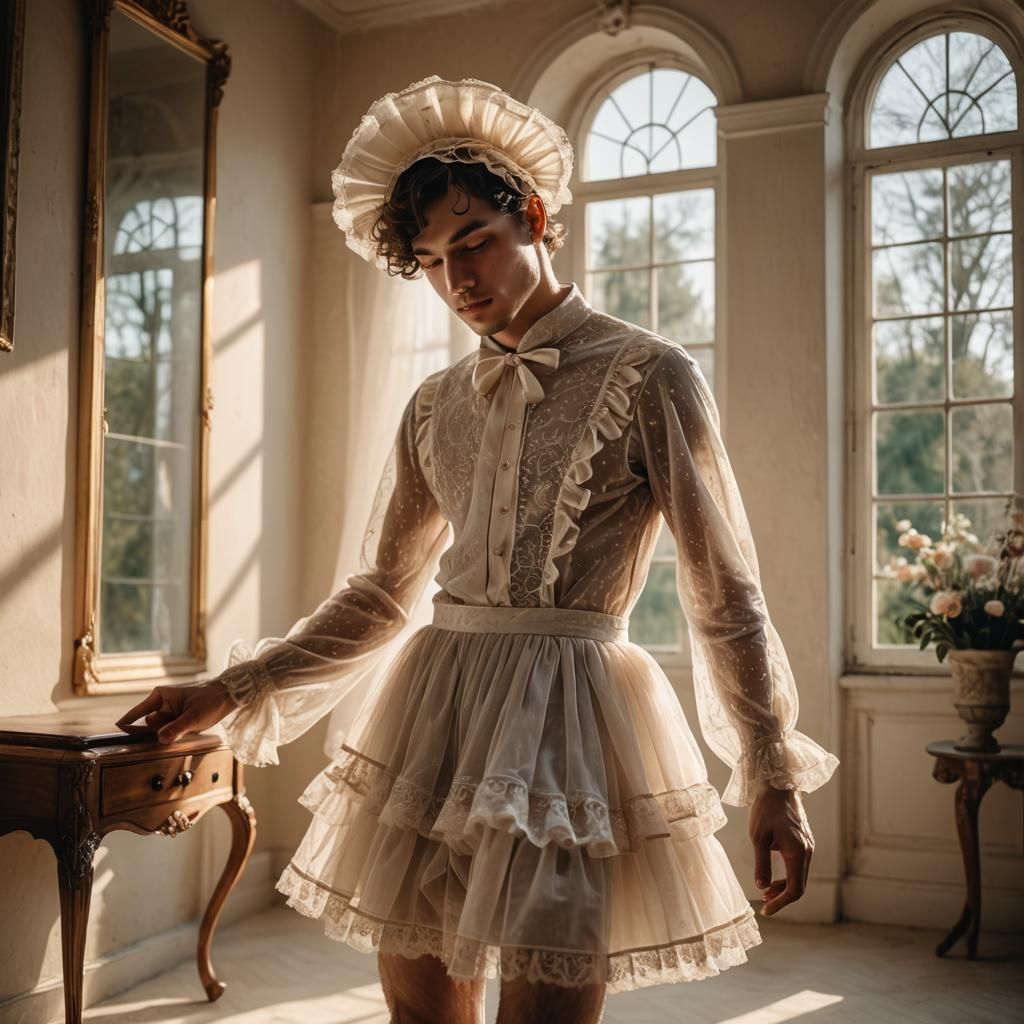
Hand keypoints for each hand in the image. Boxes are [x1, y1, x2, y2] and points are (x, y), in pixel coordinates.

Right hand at [115, 680, 235, 744]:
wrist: (229, 695)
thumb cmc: (211, 700)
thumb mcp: (195, 717)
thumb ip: (176, 728)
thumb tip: (159, 739)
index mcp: (159, 696)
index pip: (136, 713)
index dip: (125, 725)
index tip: (113, 735)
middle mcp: (160, 703)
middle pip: (147, 727)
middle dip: (155, 734)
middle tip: (172, 732)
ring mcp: (167, 711)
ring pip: (158, 731)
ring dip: (168, 735)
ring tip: (188, 726)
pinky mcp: (175, 718)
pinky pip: (168, 731)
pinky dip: (174, 735)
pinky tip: (189, 729)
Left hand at [748, 783, 814, 915]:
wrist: (778, 785)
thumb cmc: (766, 809)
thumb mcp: (758, 838)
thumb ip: (762, 864)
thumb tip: (762, 887)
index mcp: (798, 853)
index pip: (794, 890)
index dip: (780, 903)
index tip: (765, 910)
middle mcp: (808, 853)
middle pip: (799, 886)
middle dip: (781, 898)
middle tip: (763, 904)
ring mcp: (808, 847)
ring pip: (799, 876)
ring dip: (784, 887)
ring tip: (765, 891)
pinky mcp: (805, 842)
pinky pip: (799, 866)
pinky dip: (787, 875)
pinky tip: (773, 877)